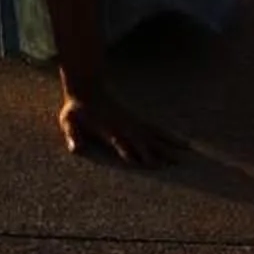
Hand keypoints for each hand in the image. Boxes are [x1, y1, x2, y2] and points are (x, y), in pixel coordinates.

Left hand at [59, 88, 186, 167]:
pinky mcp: (138, 120)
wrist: (88, 87)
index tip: (143, 163)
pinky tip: (184, 143)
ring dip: (169, 145)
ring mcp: (133, 123)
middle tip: (171, 165)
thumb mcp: (69, 120)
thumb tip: (75, 148)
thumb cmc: (77, 109)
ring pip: (154, 135)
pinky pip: (157, 129)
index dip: (131, 152)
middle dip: (155, 153)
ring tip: (185, 156)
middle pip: (142, 141)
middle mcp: (124, 126)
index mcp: (108, 129)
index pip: (122, 142)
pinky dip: (171, 136)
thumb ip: (72, 134)